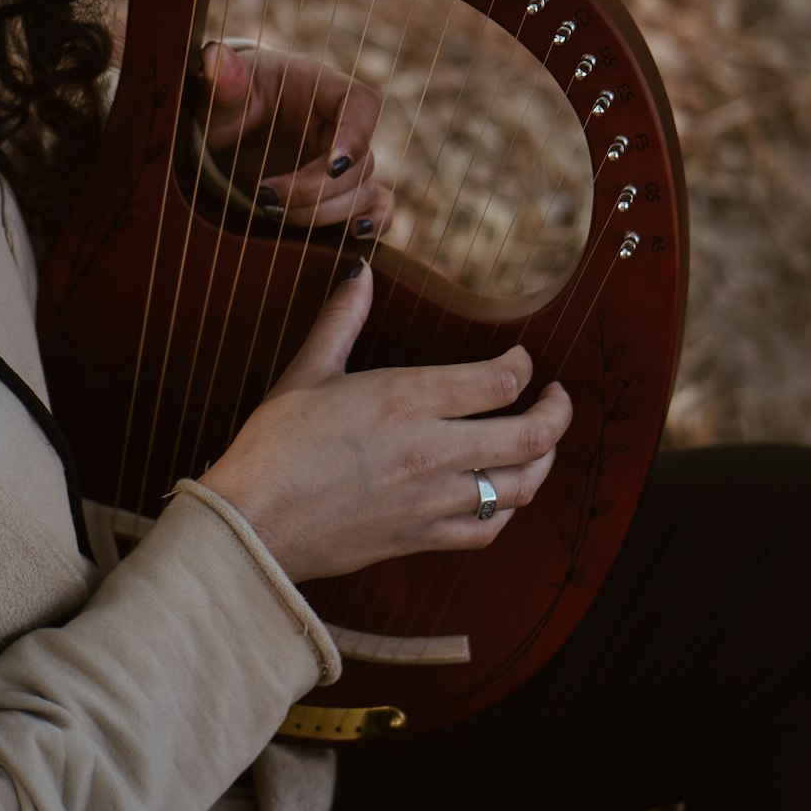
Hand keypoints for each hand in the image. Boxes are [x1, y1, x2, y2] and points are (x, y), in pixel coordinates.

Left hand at [198, 41, 391, 235]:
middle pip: (361, 162)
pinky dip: (373, 223)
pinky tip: (350, 235)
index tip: (331, 166)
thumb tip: (215, 55)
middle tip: (265, 198)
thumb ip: (222, 83)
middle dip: (315, 190)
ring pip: (363, 193)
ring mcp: (344, 161)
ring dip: (322, 214)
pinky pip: (376, 207)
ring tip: (270, 212)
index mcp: (320, 87)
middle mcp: (340, 126)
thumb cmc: (228, 103)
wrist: (226, 134)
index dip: (356, 137)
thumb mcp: (220, 96)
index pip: (361, 104)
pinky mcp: (341, 191)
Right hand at [202, 263, 572, 582]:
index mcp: (407, 399)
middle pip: (530, 435)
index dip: (523, 367)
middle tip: (557, 398)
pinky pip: (488, 530)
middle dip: (557, 412)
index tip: (520, 361)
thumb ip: (342, 319)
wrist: (253, 523)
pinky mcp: (421, 538)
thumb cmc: (274, 445)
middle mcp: (432, 450)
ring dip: (544, 461)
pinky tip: (504, 495)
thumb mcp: (307, 371)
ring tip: (543, 443)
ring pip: (520, 486)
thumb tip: (360, 272)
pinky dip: (508, 511)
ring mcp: (431, 500)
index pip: (501, 381)